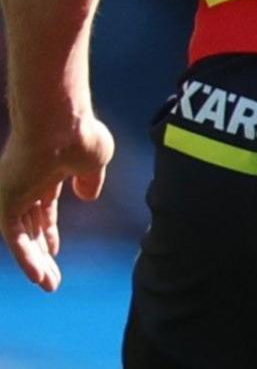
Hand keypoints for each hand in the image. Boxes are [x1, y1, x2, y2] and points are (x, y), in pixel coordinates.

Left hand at [0, 116, 114, 290]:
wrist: (61, 124)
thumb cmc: (80, 135)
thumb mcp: (94, 162)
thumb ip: (90, 180)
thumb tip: (87, 196)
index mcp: (46, 172)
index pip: (42, 208)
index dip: (49, 230)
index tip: (54, 250)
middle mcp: (25, 184)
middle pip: (30, 226)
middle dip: (42, 252)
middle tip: (51, 278)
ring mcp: (14, 192)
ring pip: (21, 236)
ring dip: (35, 263)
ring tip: (49, 285)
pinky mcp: (6, 202)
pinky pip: (15, 238)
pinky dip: (27, 258)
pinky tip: (39, 276)